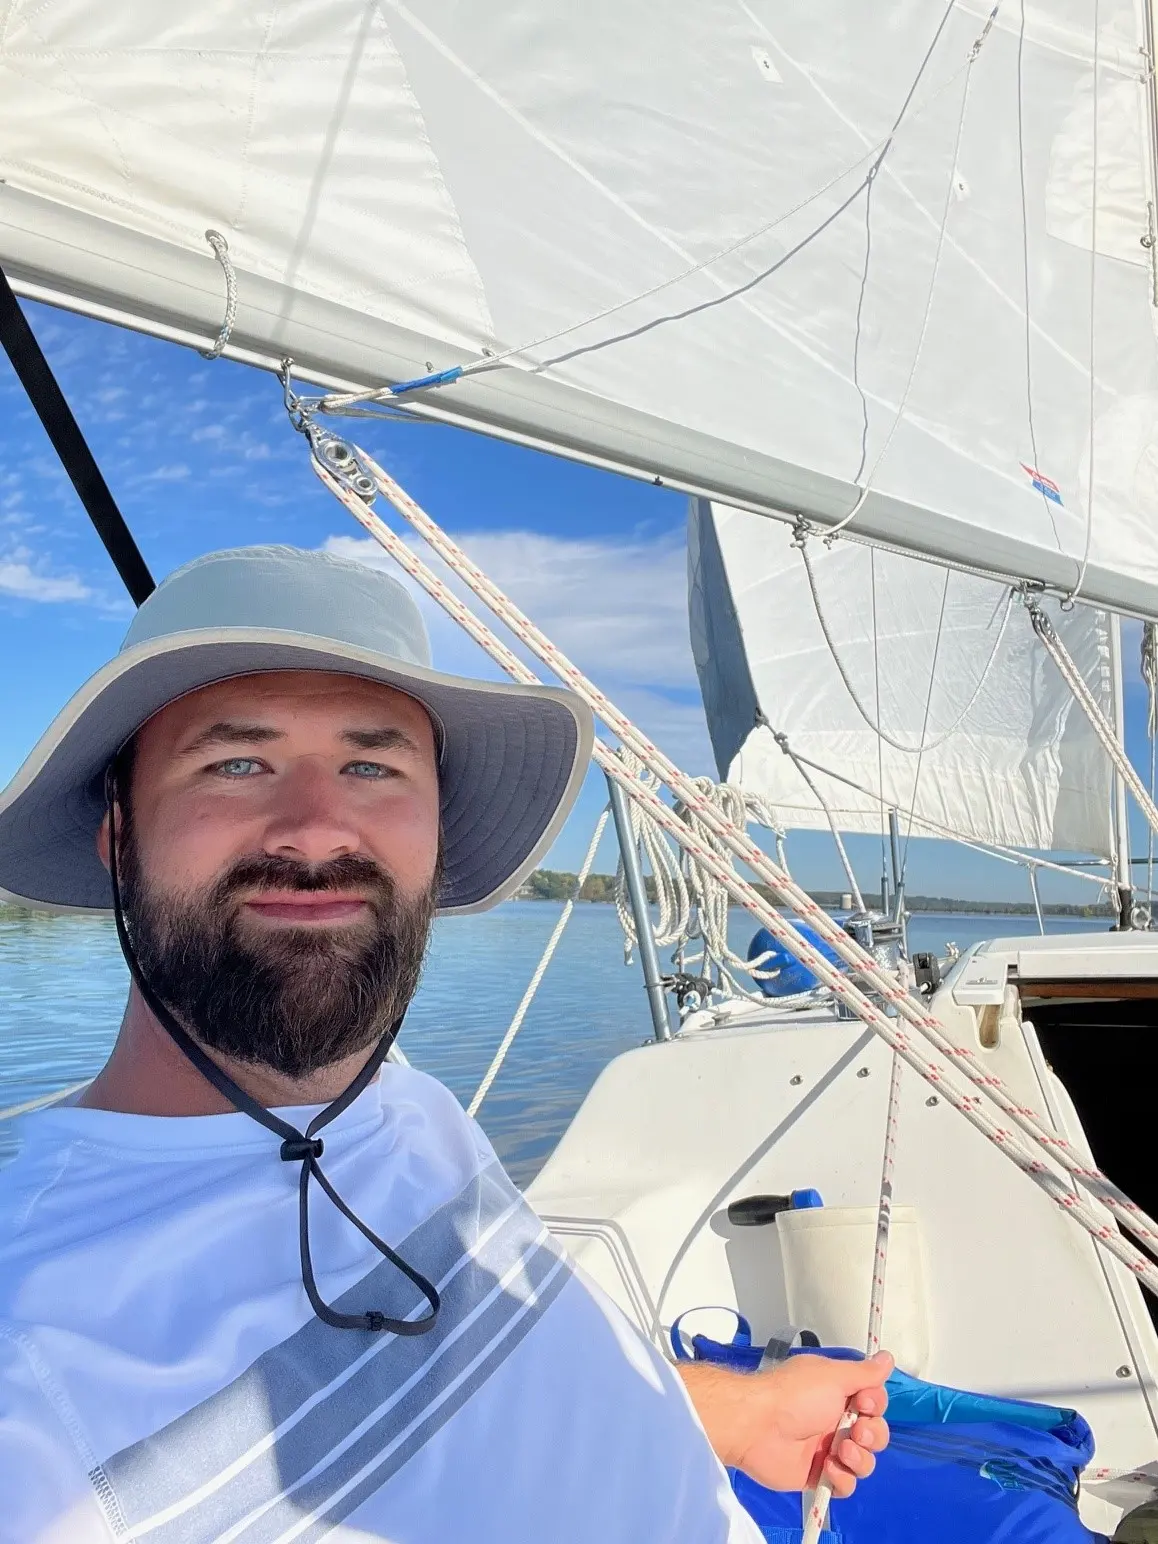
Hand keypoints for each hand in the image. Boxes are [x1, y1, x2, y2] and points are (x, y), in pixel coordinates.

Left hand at [677, 1350, 891, 1497]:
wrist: (757, 1425)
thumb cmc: (793, 1395)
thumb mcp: (833, 1376)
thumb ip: (864, 1373)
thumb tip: (887, 1358)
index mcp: (838, 1394)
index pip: (874, 1404)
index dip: (875, 1406)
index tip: (864, 1402)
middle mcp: (835, 1421)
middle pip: (874, 1435)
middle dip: (872, 1435)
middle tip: (855, 1431)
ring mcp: (826, 1450)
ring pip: (864, 1463)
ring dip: (859, 1459)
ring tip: (840, 1450)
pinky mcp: (817, 1476)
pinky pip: (844, 1486)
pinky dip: (842, 1479)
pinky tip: (828, 1467)